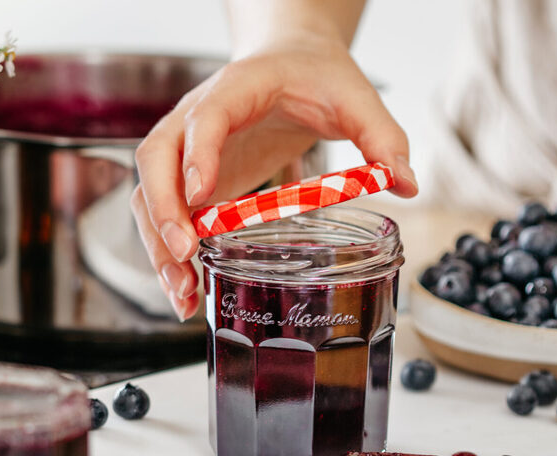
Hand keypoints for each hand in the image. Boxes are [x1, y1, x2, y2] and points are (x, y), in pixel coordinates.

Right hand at [131, 33, 417, 320]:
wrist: (290, 61)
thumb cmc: (315, 75)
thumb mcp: (356, 98)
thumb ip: (382, 136)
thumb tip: (407, 184)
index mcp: (235, 88)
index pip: (203, 117)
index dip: (197, 154)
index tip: (203, 196)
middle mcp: (195, 117)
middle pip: (155, 160)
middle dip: (163, 211)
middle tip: (186, 254)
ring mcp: (186, 150)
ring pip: (149, 194)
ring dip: (158, 245)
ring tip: (183, 294)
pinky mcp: (191, 178)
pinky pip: (166, 214)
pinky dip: (168, 252)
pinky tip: (187, 289)